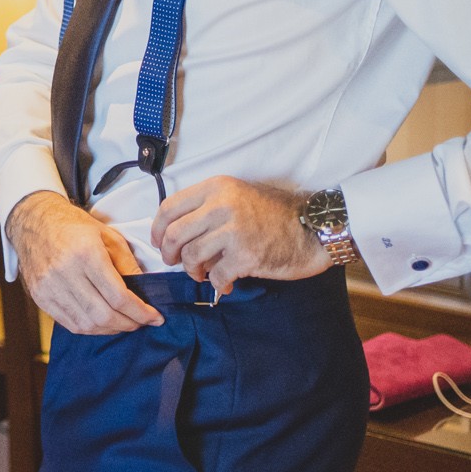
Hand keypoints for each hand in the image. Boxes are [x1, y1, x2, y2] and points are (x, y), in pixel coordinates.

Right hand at [3, 191, 163, 334]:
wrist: (33, 221)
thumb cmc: (72, 225)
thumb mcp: (107, 235)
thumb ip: (128, 264)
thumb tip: (145, 292)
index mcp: (85, 253)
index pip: (119, 296)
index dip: (141, 312)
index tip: (155, 318)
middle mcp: (65, 272)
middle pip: (103, 315)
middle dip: (129, 324)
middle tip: (141, 322)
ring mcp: (49, 287)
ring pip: (87, 324)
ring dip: (111, 329)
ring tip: (123, 322)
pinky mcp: (40, 297)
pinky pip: (69, 324)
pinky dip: (90, 328)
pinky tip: (102, 322)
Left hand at [151, 176, 327, 293]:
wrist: (313, 228)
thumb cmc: (275, 213)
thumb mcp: (237, 196)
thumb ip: (207, 207)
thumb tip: (175, 232)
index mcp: (216, 188)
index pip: (169, 207)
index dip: (157, 229)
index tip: (158, 242)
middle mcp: (221, 205)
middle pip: (173, 234)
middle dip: (168, 254)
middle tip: (174, 263)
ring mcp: (234, 231)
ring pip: (191, 256)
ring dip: (192, 271)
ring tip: (201, 274)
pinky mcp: (246, 256)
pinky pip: (216, 275)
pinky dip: (216, 284)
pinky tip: (224, 284)